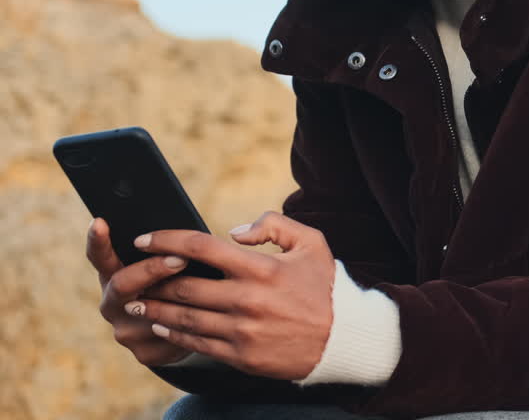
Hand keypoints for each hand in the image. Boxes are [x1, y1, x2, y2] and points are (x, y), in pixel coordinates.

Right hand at [87, 217, 192, 366]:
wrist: (186, 326)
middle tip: (181, 258)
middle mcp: (112, 303)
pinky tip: (210, 316)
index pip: (100, 257)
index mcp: (113, 275)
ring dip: (178, 299)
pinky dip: (190, 322)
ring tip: (207, 287)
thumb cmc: (178, 279)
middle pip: (123, 284)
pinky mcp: (145, 353)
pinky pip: (170, 335)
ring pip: (151, 313)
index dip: (97, 241)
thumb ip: (167, 248)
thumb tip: (182, 238)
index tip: (99, 222)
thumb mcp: (167, 262)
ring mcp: (125, 331)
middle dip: (152, 269)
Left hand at [128, 211, 336, 380]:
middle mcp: (248, 299)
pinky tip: (161, 325)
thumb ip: (274, 225)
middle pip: (184, 285)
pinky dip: (173, 333)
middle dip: (152, 278)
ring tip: (135, 302)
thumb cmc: (325, 286)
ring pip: (184, 317)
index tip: (143, 238)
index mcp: (261, 268)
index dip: (165, 240)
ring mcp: (242, 330)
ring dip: (155, 308)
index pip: (201, 247)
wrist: (343, 338)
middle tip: (133, 273)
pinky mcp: (241, 355)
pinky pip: (197, 343)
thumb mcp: (312, 243)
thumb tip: (234, 232)